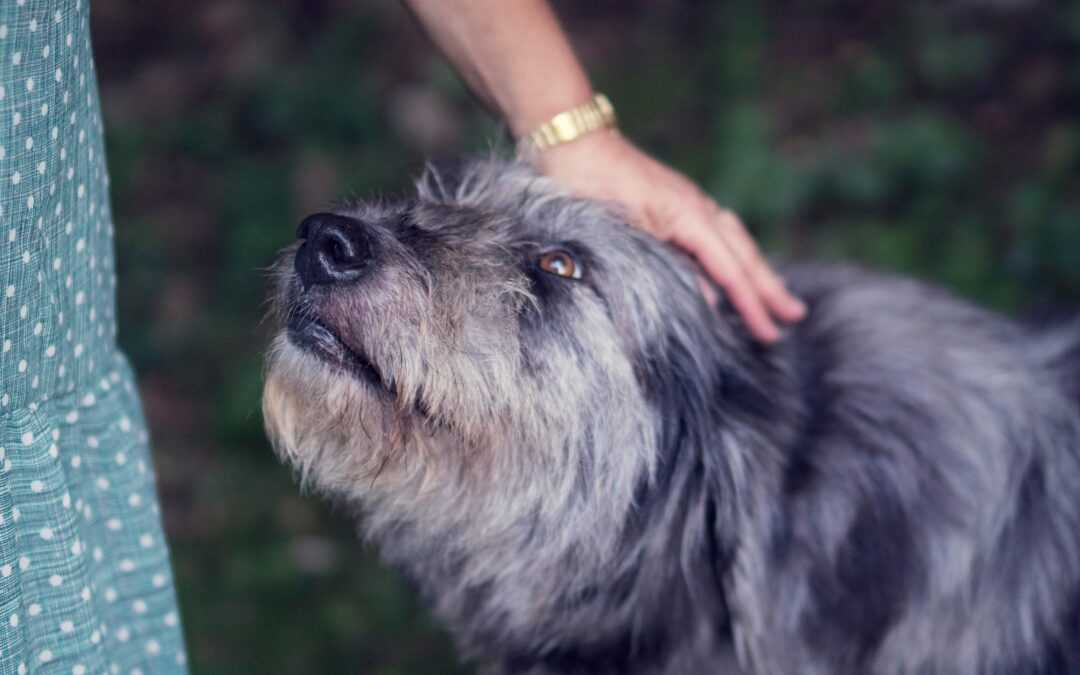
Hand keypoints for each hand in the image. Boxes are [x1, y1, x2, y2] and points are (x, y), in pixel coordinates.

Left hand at [536, 130, 805, 341]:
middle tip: (796, 316)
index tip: (770, 333)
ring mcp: (688, 203)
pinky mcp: (674, 203)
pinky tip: (731, 267)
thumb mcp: (625, 233)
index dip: (751, 305)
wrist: (572, 141)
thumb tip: (709, 299)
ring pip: (734, 242)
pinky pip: (716, 234)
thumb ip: (666, 266)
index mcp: (690, 216)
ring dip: (756, 271)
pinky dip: (731, 255)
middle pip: (744, 254)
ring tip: (776, 295)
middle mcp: (698, 208)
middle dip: (769, 288)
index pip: (730, 271)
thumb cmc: (590, 184)